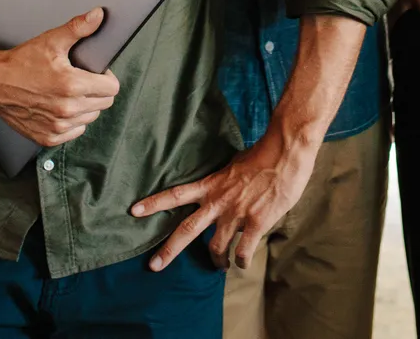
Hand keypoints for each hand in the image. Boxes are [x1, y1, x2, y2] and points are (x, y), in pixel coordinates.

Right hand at [0, 8, 121, 145]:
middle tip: (81, 80)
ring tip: (69, 93)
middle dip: (97, 91)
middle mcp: (67, 109)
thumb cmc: (21, 62)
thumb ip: (78, 28)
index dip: (107, 78)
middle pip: (104, 104)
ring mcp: (58, 126)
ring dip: (85, 106)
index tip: (95, 73)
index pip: (112, 89)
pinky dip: (71, 122)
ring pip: (90, 118)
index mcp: (72, 85)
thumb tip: (98, 15)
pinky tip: (59, 107)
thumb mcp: (51, 41)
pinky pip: (74, 132)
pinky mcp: (48, 137)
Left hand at [130, 127, 316, 271]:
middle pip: (187, 230)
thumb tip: (223, 186)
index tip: (134, 211)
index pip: (176, 195)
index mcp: (211, 186)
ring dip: (216, 261)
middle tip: (153, 266)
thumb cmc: (263, 156)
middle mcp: (218, 202)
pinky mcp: (256, 223)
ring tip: (219, 266)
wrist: (284, 153)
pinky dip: (241, 261)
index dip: (154, 203)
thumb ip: (224, 180)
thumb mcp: (234, 165)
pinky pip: (243, 252)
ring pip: (216, 247)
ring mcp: (236, 215)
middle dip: (168, 250)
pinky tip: (242, 263)